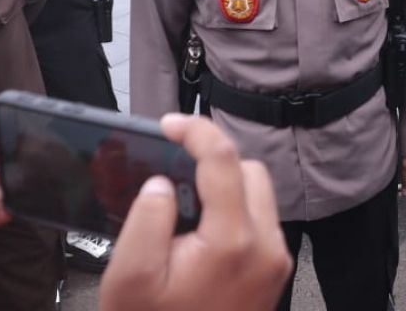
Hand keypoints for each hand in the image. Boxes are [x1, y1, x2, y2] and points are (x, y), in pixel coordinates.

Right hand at [99, 115, 291, 310]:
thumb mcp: (131, 278)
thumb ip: (146, 220)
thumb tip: (163, 183)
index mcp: (234, 241)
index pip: (225, 161)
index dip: (196, 132)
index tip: (170, 125)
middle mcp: (266, 247)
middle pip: (250, 171)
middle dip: (213, 163)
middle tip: (171, 170)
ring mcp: (274, 261)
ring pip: (258, 194)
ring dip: (224, 187)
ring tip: (181, 205)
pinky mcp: (272, 273)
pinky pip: (258, 222)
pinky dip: (232, 213)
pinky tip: (197, 232)